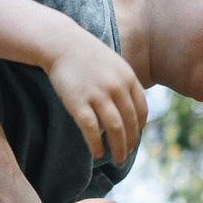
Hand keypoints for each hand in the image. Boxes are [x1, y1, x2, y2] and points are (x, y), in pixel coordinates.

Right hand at [46, 32, 147, 167]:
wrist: (62, 43)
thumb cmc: (88, 56)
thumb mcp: (115, 65)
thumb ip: (125, 85)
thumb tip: (131, 111)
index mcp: (128, 78)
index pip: (141, 110)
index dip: (139, 127)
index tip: (133, 137)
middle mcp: (116, 87)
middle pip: (130, 123)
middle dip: (129, 142)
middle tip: (125, 154)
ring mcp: (97, 94)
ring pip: (115, 128)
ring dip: (118, 147)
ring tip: (117, 159)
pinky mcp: (78, 101)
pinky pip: (91, 129)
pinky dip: (96, 143)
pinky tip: (97, 153)